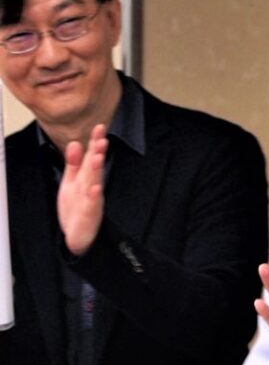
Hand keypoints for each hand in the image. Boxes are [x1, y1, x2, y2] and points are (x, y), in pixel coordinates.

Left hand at [58, 124, 107, 255]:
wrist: (78, 236)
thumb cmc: (76, 208)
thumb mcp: (71, 182)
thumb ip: (73, 163)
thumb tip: (74, 143)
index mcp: (86, 177)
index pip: (91, 156)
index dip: (95, 142)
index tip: (100, 128)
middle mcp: (91, 186)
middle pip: (94, 167)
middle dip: (97, 153)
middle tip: (102, 139)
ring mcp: (92, 200)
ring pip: (94, 182)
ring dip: (96, 170)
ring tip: (97, 157)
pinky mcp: (90, 214)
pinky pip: (92, 205)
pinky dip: (94, 197)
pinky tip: (95, 188)